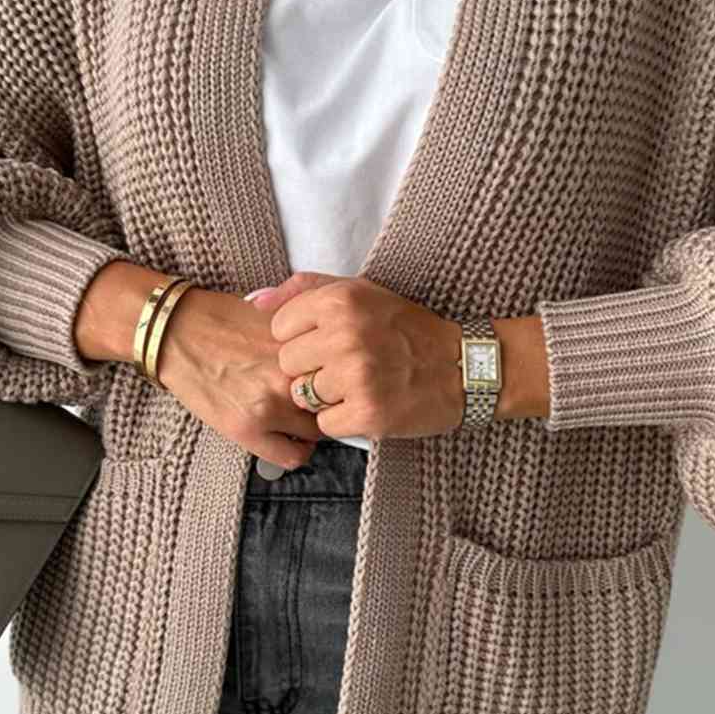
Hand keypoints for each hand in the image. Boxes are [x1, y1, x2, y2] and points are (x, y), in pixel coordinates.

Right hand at [73, 263, 322, 470]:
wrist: (177, 332)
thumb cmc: (223, 320)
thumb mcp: (277, 318)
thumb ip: (308, 340)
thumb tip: (337, 358)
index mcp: (302, 345)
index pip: (344, 374)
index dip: (341, 380)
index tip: (336, 384)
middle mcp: (290, 376)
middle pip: (335, 403)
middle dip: (329, 404)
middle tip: (319, 404)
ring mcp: (269, 405)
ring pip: (317, 432)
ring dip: (312, 428)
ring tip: (298, 420)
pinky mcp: (247, 429)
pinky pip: (292, 456)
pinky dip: (296, 451)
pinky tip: (286, 438)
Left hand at [248, 271, 464, 439]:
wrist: (460, 367)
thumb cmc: (405, 329)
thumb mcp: (360, 292)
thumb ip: (304, 290)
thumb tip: (254, 302)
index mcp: (341, 301)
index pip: (280, 328)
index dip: (302, 339)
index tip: (328, 342)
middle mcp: (346, 335)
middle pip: (288, 364)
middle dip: (311, 369)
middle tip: (346, 366)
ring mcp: (356, 376)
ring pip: (303, 395)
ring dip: (325, 397)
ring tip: (357, 385)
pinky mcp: (367, 412)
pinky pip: (324, 423)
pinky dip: (342, 420)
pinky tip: (366, 404)